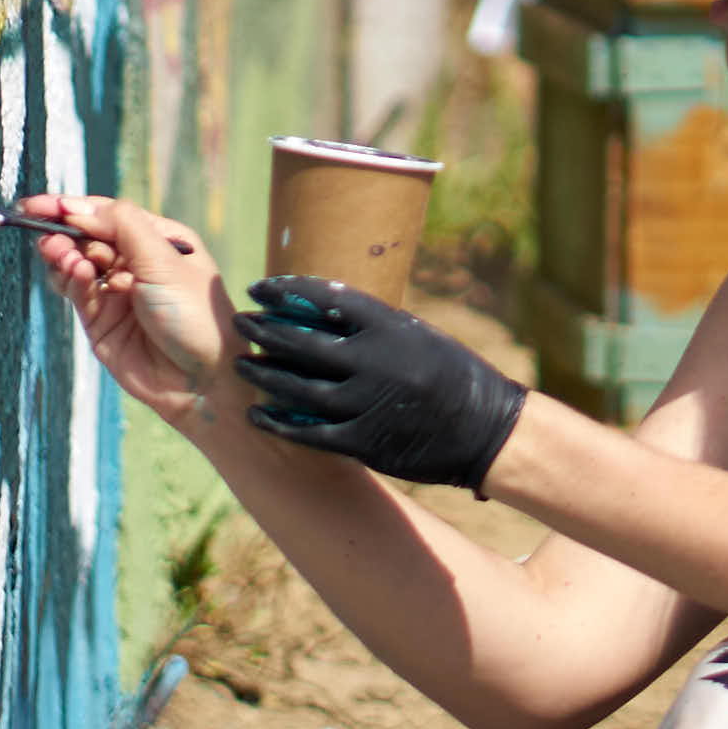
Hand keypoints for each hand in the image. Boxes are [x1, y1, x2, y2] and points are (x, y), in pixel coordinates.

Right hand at [21, 195, 239, 429]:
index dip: (74, 208)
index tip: (42, 204)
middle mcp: (134, 262)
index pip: (107, 215)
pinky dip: (69, 280)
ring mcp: (115, 292)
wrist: (202, 380)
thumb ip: (122, 227)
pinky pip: (76, 293)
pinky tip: (74, 273)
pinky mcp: (100, 322)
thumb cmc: (196, 314)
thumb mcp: (164, 260)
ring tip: (61, 254)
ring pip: (76, 264)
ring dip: (64, 255)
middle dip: (65, 232)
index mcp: (157, 239)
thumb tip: (78, 207)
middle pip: (87, 237)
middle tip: (49, 234)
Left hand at [239, 279, 532, 492]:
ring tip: (240, 364)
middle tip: (241, 323)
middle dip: (266, 330)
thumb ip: (373, 327)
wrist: (487, 429)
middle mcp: (376, 360)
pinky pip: (310, 431)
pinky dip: (280, 422)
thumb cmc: (453, 376)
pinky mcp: (365, 441)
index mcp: (391, 326)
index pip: (327, 297)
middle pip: (304, 341)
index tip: (261, 288)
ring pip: (299, 387)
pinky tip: (258, 415)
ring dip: (264, 374)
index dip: (288, 290)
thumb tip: (320, 311)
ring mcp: (368, 402)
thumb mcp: (418, 336)